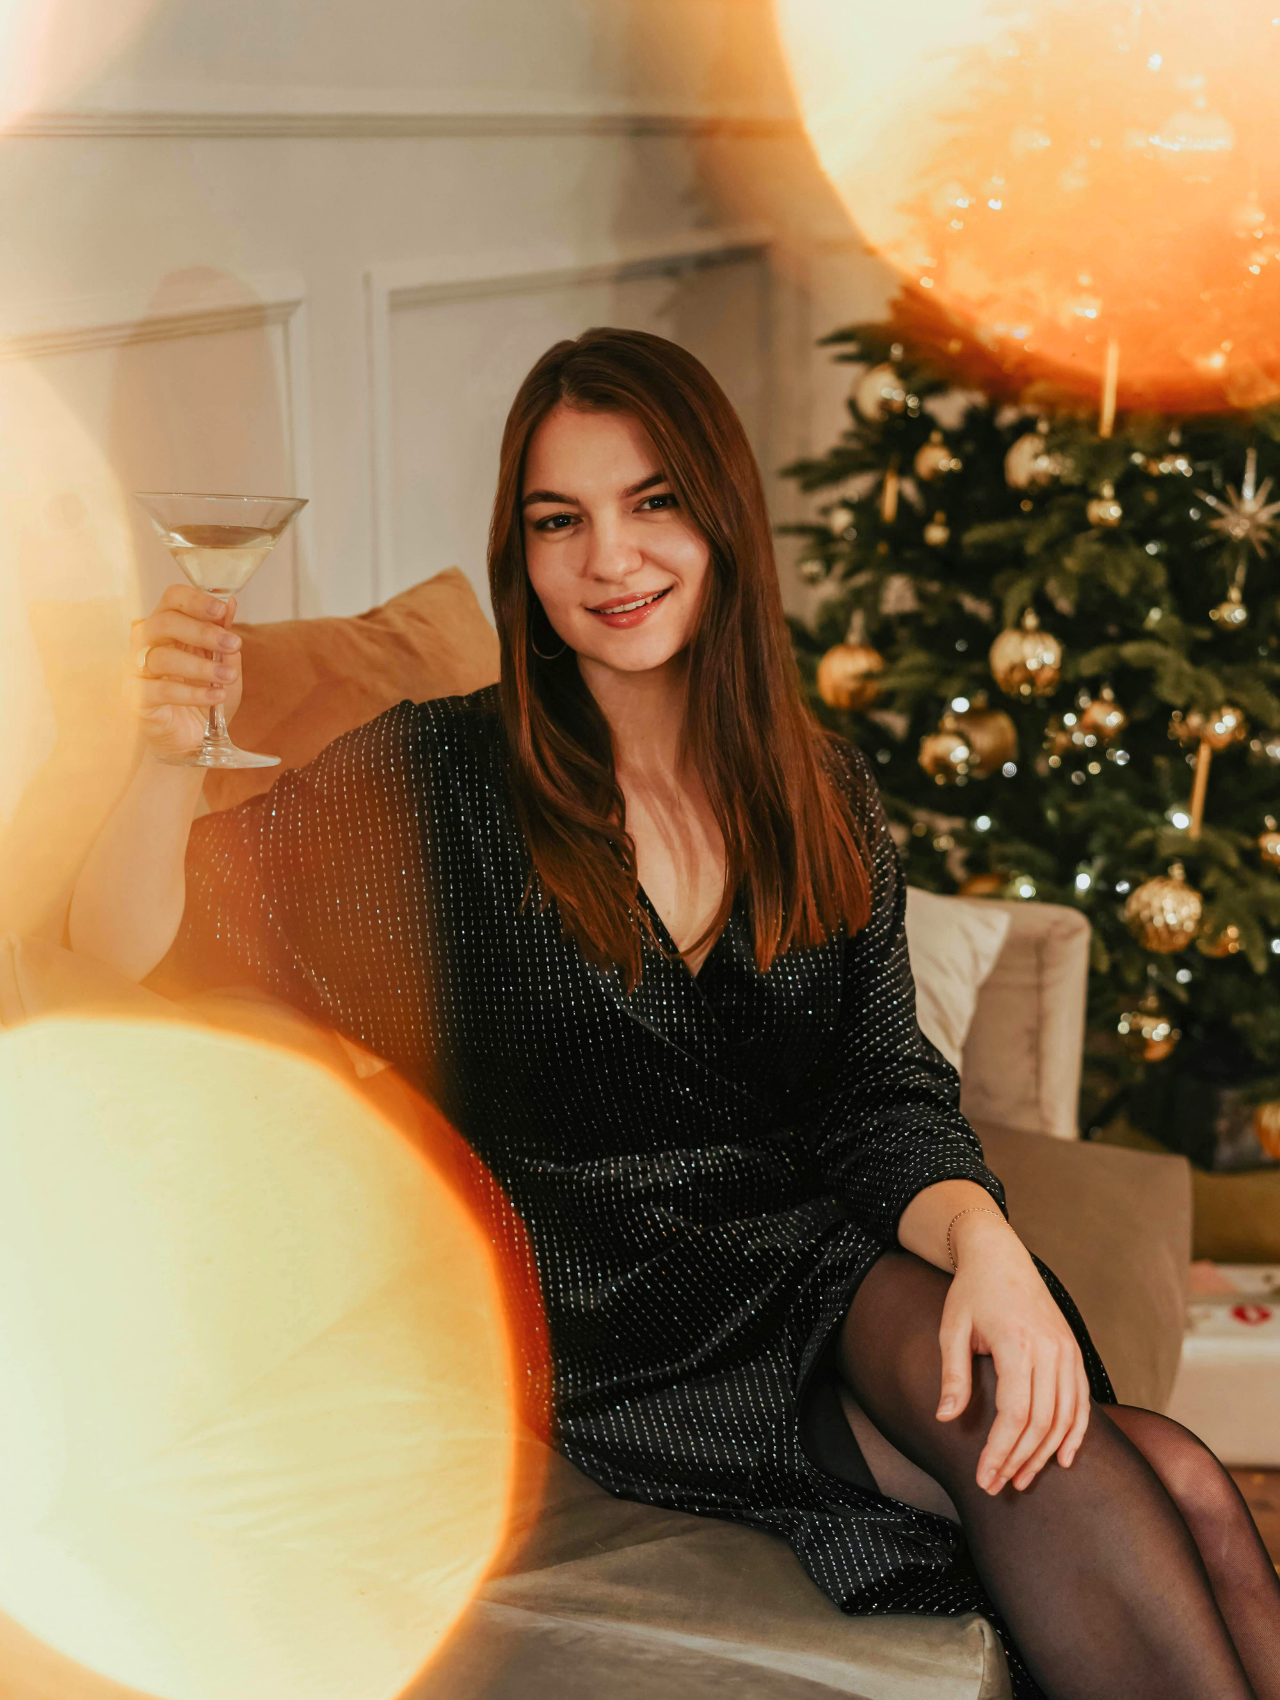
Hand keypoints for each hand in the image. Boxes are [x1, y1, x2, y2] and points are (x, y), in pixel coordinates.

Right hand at [128, 585, 242, 760]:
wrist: (195, 740)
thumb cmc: (206, 697)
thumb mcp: (225, 666)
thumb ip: (224, 637)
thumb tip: (230, 602)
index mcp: (168, 628)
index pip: (171, 599)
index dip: (194, 600)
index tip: (221, 611)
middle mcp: (146, 644)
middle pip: (163, 622)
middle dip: (202, 632)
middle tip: (233, 644)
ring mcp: (136, 670)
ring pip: (161, 657)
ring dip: (201, 667)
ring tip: (228, 677)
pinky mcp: (134, 698)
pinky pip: (159, 690)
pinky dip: (192, 693)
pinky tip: (216, 696)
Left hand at [936, 1214, 1090, 1493]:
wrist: (1001, 1256)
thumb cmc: (971, 1293)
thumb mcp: (952, 1329)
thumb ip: (953, 1375)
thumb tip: (945, 1419)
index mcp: (1017, 1343)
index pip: (1015, 1413)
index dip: (1001, 1451)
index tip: (985, 1478)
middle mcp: (1050, 1349)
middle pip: (1042, 1421)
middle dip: (1019, 1459)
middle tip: (998, 1485)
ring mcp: (1067, 1350)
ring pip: (1065, 1416)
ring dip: (1046, 1454)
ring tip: (1022, 1478)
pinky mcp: (1074, 1352)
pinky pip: (1083, 1401)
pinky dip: (1076, 1433)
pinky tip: (1064, 1458)